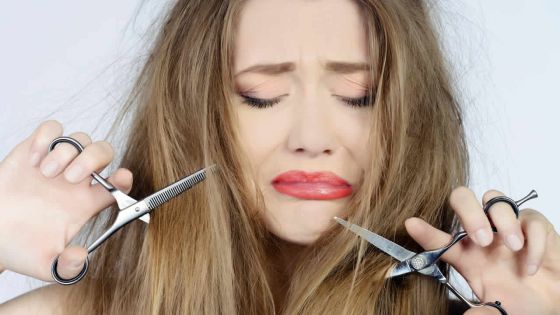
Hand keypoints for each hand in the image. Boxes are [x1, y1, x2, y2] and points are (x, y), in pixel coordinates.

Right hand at [0, 120, 132, 281]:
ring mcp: (58, 163)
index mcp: (87, 202)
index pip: (119, 183)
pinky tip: (33, 160)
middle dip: (93, 159)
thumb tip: (80, 258)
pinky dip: (46, 137)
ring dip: (66, 153)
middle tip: (72, 178)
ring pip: (80, 139)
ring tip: (46, 174)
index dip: (124, 179)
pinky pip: (52, 129)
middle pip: (104, 152)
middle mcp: (78, 180)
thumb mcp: (46, 266)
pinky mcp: (35, 151)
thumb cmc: (22, 249)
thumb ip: (66, 267)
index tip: (120, 179)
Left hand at [405, 187, 559, 314]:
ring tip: (512, 247)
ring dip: (503, 222)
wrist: (551, 304)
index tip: (410, 224)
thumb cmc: (517, 301)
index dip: (424, 231)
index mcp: (465, 253)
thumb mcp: (495, 310)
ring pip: (494, 199)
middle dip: (468, 213)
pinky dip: (533, 241)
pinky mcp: (533, 225)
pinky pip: (530, 218)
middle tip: (481, 239)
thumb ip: (481, 314)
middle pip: (462, 199)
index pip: (438, 238)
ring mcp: (506, 226)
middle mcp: (482, 233)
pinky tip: (531, 264)